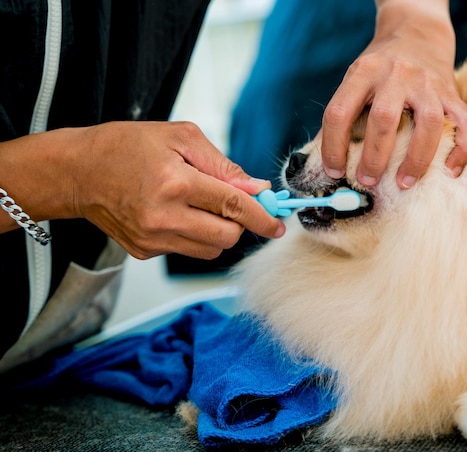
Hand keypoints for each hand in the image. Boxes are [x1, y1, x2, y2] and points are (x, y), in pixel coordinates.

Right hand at [71, 121, 284, 259]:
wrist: (78, 172)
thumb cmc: (127, 146)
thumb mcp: (180, 138)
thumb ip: (223, 166)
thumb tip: (257, 189)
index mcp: (174, 183)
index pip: (233, 207)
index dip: (262, 217)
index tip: (278, 224)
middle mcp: (163, 217)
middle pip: (227, 236)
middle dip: (240, 223)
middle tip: (233, 205)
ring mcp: (152, 239)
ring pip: (210, 249)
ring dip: (219, 231)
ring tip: (201, 206)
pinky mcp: (144, 252)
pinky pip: (187, 251)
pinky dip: (194, 235)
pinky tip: (177, 214)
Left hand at [321, 0, 466, 188]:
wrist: (417, 31)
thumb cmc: (380, 66)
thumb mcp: (354, 79)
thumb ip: (341, 114)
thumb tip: (325, 159)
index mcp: (364, 72)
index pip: (340, 112)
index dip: (333, 147)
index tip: (334, 171)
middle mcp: (396, 74)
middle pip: (384, 119)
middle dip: (374, 158)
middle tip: (367, 181)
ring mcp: (428, 82)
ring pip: (428, 123)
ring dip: (416, 159)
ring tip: (405, 183)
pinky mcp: (452, 92)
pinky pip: (466, 122)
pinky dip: (463, 150)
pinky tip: (451, 171)